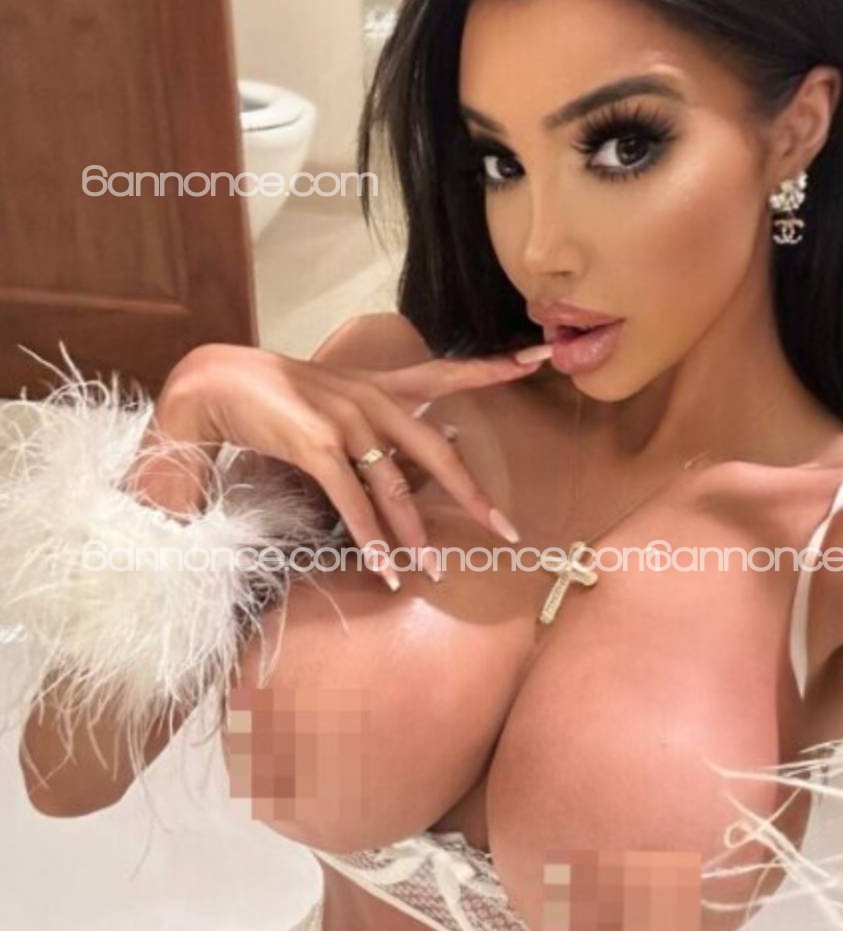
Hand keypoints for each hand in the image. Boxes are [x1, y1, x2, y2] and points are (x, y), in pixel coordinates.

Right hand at [146, 340, 552, 588]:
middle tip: (504, 529)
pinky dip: (371, 540)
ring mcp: (346, 421)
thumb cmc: (276, 400)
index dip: (491, 369)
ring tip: (433, 572)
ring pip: (395, 487)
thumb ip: (371, 426)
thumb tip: (401, 462)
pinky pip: (354, 502)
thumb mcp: (333, 404)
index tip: (537, 357)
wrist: (217, 385)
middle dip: (472, 494)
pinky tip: (385, 568)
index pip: (447, 372)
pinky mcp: (317, 445)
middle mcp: (371, 399)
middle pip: (436, 450)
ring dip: (415, 536)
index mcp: (380, 386)